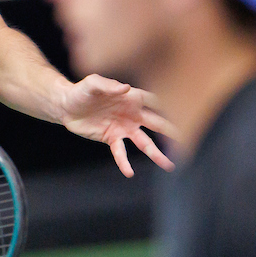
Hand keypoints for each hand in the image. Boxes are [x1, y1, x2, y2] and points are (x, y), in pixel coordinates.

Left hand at [60, 74, 176, 176]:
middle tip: (190, 140)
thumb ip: (109, 84)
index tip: (187, 109)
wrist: (65, 106)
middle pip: (156, 123)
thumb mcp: (92, 83)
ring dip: (156, 153)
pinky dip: (125, 162)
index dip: (169, 104)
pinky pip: (120, 152)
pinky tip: (130, 173)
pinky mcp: (111, 138)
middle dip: (172, 131)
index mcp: (131, 98)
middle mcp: (131, 113)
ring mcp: (123, 127)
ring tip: (170, 165)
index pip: (155, 101)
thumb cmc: (81, 90)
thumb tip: (126, 89)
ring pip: (144, 142)